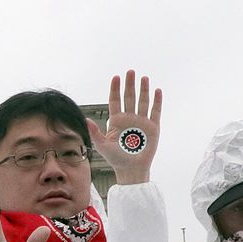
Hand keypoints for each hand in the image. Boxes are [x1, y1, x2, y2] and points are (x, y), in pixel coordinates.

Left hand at [87, 70, 162, 184]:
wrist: (131, 169)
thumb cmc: (116, 159)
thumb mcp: (103, 145)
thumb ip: (95, 132)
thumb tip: (85, 120)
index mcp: (116, 121)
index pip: (115, 101)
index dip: (115, 89)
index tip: (116, 77)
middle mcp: (129, 118)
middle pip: (129, 97)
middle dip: (130, 84)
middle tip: (130, 71)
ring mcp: (141, 122)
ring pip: (143, 101)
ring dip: (143, 89)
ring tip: (143, 77)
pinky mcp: (153, 127)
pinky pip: (155, 111)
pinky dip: (157, 101)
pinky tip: (157, 90)